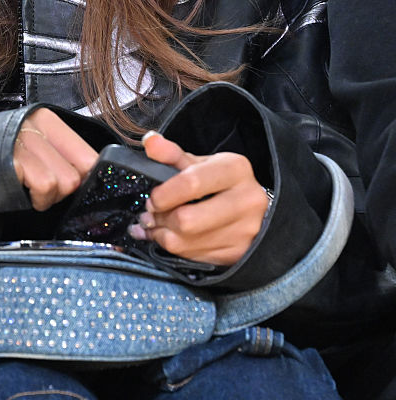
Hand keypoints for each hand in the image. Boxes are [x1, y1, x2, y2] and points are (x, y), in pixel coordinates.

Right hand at [13, 108, 97, 210]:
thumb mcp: (31, 150)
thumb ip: (60, 157)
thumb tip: (92, 175)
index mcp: (44, 118)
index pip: (88, 154)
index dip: (84, 178)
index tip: (68, 187)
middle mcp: (34, 123)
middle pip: (80, 172)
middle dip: (63, 190)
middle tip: (38, 188)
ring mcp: (22, 140)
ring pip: (66, 181)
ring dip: (48, 197)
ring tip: (27, 190)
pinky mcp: (12, 158)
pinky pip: (46, 185)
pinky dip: (38, 199)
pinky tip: (21, 194)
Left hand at [129, 131, 269, 265]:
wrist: (250, 205)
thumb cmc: (219, 181)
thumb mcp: (199, 162)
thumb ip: (171, 154)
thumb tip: (149, 141)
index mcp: (235, 169)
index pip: (191, 183)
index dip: (164, 194)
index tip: (152, 198)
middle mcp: (247, 201)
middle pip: (187, 220)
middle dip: (160, 218)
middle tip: (151, 213)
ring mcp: (245, 231)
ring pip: (185, 243)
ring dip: (161, 235)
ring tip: (156, 224)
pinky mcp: (239, 254)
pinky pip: (193, 257)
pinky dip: (174, 248)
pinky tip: (169, 236)